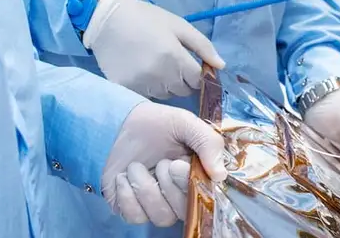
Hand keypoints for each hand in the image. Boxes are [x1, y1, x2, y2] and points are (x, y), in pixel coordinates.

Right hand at [84, 0, 224, 98]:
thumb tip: (221, 66)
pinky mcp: (127, 89)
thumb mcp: (178, 25)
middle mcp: (160, 76)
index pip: (198, 81)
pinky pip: (147, 96)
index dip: (199, 75)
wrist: (106, 20)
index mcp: (175, 58)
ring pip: (166, 95)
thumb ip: (202, 46)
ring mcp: (142, 85)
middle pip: (184, 91)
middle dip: (184, 80)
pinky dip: (149, 88)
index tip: (193, 67)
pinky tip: (142, 72)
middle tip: (172, 63)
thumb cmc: (145, 18)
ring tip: (156, 66)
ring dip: (167, 85)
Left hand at [101, 102, 226, 226]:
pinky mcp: (133, 209)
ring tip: (136, 166)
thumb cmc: (155, 124)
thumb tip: (220, 175)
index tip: (177, 165)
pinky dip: (127, 196)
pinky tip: (123, 177)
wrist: (119, 124)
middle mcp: (179, 195)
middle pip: (183, 211)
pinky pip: (135, 217)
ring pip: (161, 217)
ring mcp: (156, 204)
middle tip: (160, 162)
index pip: (204, 196)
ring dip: (145, 188)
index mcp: (196, 176)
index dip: (189, 185)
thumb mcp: (185, 122)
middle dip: (168, 185)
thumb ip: (208, 143)